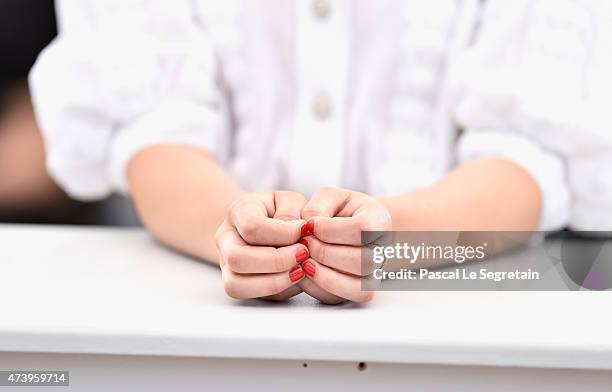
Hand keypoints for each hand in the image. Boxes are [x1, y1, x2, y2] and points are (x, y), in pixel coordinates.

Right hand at [215, 191, 309, 299]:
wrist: (264, 225)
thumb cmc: (280, 211)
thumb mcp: (289, 201)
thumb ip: (292, 212)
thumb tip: (298, 233)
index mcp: (237, 212)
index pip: (251, 226)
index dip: (282, 233)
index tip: (304, 231)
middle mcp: (225, 240)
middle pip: (237, 258)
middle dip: (276, 261)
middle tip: (303, 255)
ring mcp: (227, 265)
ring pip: (236, 284)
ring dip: (273, 282)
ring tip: (300, 272)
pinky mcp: (238, 285)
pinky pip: (250, 296)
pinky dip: (277, 291)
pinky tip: (294, 279)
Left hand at [298, 188, 391, 303]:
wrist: (351, 228)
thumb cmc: (339, 210)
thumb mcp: (329, 197)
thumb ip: (318, 206)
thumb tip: (307, 227)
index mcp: (380, 221)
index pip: (362, 229)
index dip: (331, 229)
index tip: (310, 225)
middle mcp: (383, 251)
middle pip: (362, 261)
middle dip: (324, 253)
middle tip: (304, 243)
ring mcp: (373, 274)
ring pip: (356, 286)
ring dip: (322, 274)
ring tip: (304, 260)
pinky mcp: (357, 291)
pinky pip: (341, 299)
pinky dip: (318, 289)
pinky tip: (304, 272)